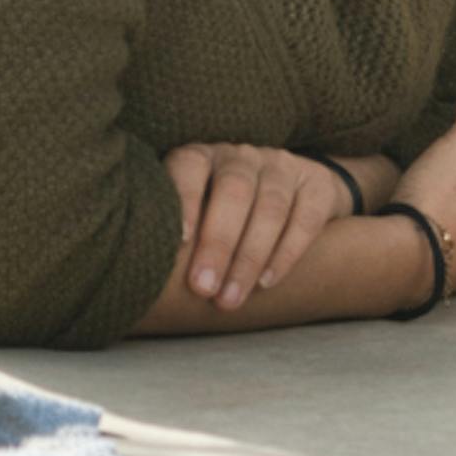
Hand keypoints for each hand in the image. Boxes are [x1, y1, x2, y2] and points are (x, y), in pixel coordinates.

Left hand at [163, 139, 357, 308]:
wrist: (289, 196)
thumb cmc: (218, 216)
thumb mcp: (191, 212)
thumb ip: (171, 232)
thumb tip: (138, 275)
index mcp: (203, 157)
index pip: (191, 167)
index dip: (184, 200)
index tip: (178, 241)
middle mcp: (242, 156)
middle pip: (234, 191)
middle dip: (218, 244)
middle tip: (203, 289)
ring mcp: (283, 166)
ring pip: (271, 206)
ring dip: (250, 258)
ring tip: (231, 298)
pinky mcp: (317, 183)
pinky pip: (306, 217)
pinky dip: (287, 252)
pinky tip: (267, 282)